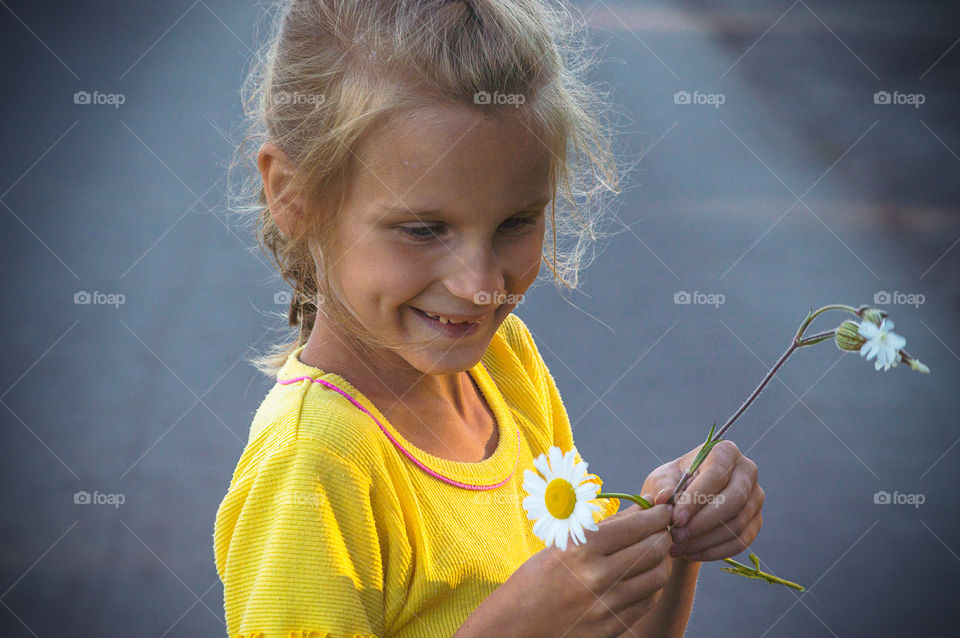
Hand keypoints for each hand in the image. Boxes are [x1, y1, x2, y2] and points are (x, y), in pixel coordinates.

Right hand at [504, 503, 674, 637]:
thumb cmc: (539, 575)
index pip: (637, 526)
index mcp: (583, 549)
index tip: (664, 510)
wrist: (518, 622)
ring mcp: (607, 606)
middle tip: (663, 530)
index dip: (658, 515)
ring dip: (662, 561)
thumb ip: (610, 526)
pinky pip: (647, 601)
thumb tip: (646, 505)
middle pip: (653, 550)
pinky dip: (652, 585)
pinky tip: (643, 577)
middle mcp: (597, 577)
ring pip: (657, 577)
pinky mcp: (612, 627)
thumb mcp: (566, 543)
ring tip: (656, 553)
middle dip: (664, 536)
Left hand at [641, 440, 763, 561]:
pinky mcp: (756, 521)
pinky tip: (690, 554)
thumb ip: (662, 487)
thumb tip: (664, 498)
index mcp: (724, 451)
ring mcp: (755, 497)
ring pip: (736, 524)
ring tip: (677, 547)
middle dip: (702, 522)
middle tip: (675, 536)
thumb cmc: (673, 485)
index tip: (675, 518)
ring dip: (704, 540)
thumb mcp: (661, 481)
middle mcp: (747, 471)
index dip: (696, 498)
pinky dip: (714, 551)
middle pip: (734, 500)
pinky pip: (740, 542)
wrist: (686, 504)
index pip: (715, 474)